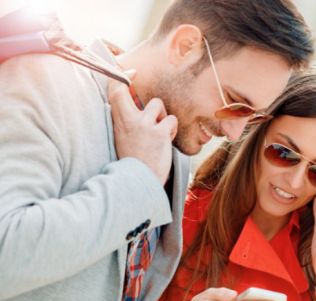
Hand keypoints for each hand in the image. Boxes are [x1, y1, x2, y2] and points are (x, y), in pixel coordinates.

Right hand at [108, 70, 177, 184]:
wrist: (139, 181)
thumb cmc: (133, 160)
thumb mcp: (123, 137)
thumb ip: (127, 120)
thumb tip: (136, 105)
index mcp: (117, 121)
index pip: (113, 92)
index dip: (119, 78)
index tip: (129, 73)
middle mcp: (128, 120)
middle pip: (127, 91)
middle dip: (133, 86)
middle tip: (143, 97)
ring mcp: (144, 125)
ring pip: (157, 104)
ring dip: (161, 116)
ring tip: (158, 133)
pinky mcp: (159, 133)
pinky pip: (171, 120)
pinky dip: (171, 129)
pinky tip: (166, 141)